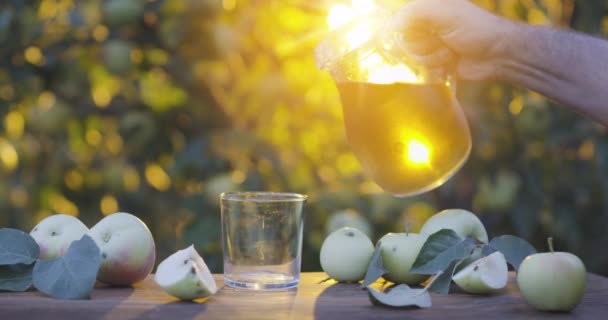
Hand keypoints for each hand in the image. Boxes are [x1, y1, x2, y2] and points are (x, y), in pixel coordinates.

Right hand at [392, 0, 516, 79]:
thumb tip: (389, 25)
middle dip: (423, 45)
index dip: (404, 30)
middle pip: (404, 41)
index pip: (399, 20)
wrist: (499, 55)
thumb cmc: (475, 28)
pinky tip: (451, 64)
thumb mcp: (443, 12)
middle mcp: (427, 25)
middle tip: (443, 41)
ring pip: (414, 57)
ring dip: (433, 57)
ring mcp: (432, 45)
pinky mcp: (437, 62)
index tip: (421, 32)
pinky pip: (423, 70)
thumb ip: (413, 13)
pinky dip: (437, 68)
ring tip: (451, 53)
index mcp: (428, 8)